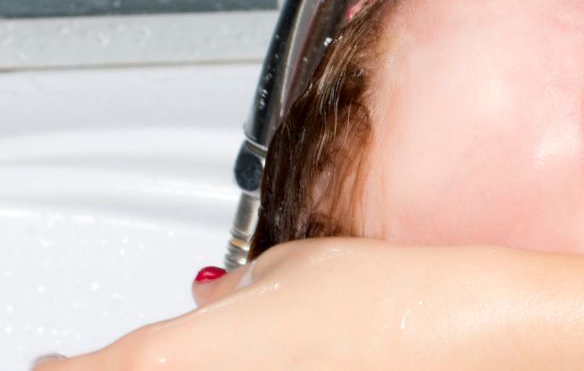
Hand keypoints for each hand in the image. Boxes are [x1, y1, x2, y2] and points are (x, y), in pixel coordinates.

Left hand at [36, 239, 523, 369]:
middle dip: (146, 366)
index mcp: (183, 357)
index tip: (67, 361)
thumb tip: (214, 298)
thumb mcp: (296, 268)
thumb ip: (235, 290)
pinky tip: (300, 363)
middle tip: (185, 348)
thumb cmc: (392, 301)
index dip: (70, 366)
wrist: (471, 340)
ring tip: (264, 352)